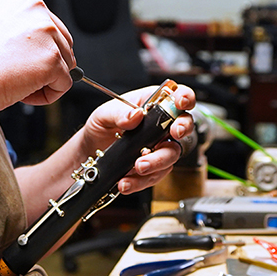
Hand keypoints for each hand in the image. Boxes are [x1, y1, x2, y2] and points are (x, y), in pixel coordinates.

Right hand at [0, 0, 75, 110]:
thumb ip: (19, 28)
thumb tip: (49, 46)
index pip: (46, 24)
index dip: (32, 48)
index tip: (9, 56)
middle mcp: (36, 7)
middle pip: (61, 42)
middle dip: (42, 63)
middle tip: (12, 72)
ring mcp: (47, 32)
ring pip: (65, 64)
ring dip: (44, 79)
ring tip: (14, 81)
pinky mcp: (54, 58)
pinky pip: (64, 84)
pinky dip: (48, 95)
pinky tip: (22, 92)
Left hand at [82, 83, 196, 194]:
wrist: (91, 152)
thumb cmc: (102, 126)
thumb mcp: (104, 114)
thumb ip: (119, 113)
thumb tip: (135, 115)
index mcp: (153, 103)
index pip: (177, 95)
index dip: (185, 97)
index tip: (181, 103)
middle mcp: (161, 125)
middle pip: (184, 125)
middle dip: (182, 129)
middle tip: (174, 133)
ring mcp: (160, 147)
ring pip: (171, 154)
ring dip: (157, 161)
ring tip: (138, 166)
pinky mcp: (154, 168)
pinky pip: (155, 175)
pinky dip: (140, 180)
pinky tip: (126, 181)